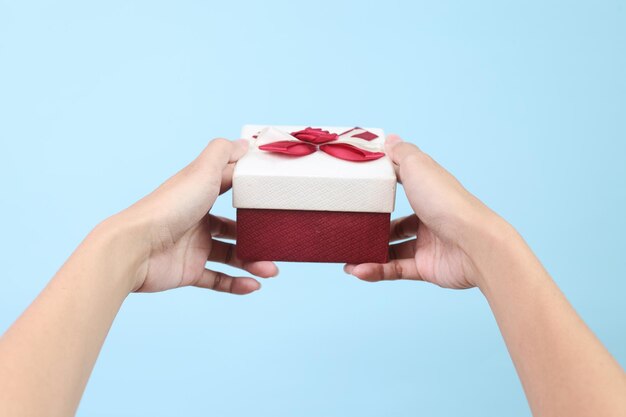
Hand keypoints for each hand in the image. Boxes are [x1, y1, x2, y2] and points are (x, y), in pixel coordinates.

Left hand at [104, 138, 277, 293]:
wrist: (135, 247)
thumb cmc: (169, 206)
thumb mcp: (202, 171)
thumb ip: (223, 153)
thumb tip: (245, 143)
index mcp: (199, 194)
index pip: (231, 189)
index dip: (251, 192)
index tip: (275, 195)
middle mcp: (196, 220)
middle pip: (234, 228)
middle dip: (257, 236)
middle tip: (276, 242)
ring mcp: (192, 247)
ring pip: (231, 255)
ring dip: (253, 262)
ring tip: (271, 270)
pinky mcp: (188, 272)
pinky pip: (218, 279)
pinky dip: (236, 284)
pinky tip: (254, 285)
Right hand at [344, 134, 512, 288]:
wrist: (474, 244)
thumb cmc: (447, 202)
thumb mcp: (418, 167)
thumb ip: (400, 153)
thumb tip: (388, 139)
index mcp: (429, 192)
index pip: (402, 188)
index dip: (381, 188)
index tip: (358, 190)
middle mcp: (429, 218)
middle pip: (395, 224)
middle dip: (372, 227)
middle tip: (349, 227)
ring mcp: (427, 244)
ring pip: (391, 249)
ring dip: (368, 252)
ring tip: (346, 253)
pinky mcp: (425, 268)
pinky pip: (394, 269)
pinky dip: (374, 270)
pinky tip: (356, 269)